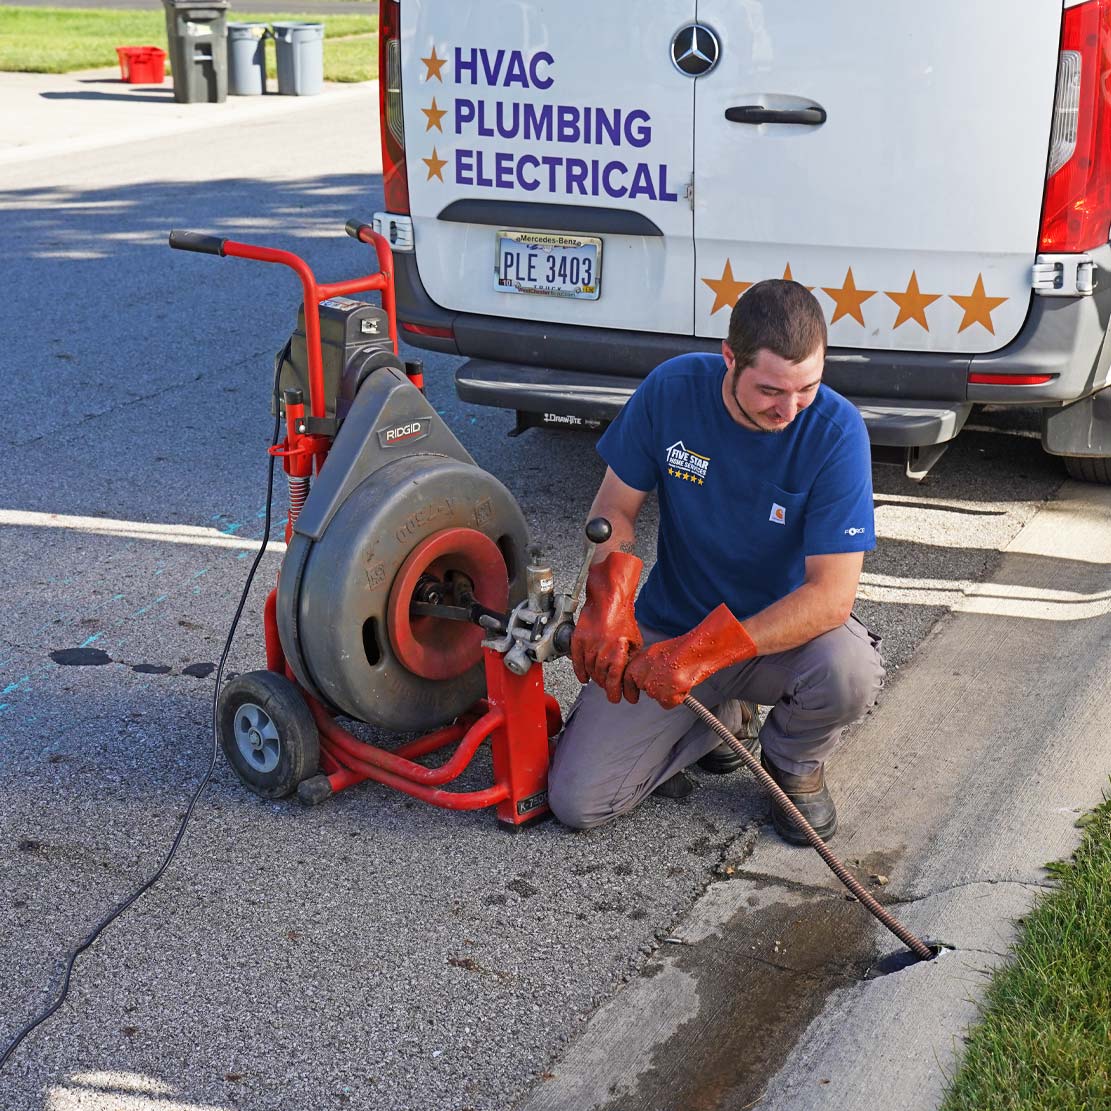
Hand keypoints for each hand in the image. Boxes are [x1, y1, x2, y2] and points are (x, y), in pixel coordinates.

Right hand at [571, 551, 642, 702]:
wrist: (608, 599)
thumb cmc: (623, 618)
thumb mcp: (635, 641)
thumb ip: (631, 660)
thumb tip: (631, 677)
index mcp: (617, 653)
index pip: (614, 682)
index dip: (615, 693)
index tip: (618, 699)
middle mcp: (601, 652)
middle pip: (600, 678)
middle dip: (606, 687)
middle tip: (610, 691)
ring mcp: (588, 646)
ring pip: (589, 671)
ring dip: (595, 679)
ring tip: (600, 681)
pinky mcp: (577, 640)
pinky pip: (576, 662)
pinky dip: (579, 671)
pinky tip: (584, 678)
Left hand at [623, 604, 757, 708]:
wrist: (700, 649)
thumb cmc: (685, 649)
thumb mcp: (659, 652)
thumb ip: (648, 666)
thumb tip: (643, 678)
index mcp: (641, 660)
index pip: (628, 679)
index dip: (630, 689)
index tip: (633, 697)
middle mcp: (644, 673)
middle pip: (646, 689)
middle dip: (656, 688)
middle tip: (671, 678)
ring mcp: (655, 685)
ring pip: (658, 697)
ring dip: (668, 692)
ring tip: (680, 677)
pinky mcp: (666, 695)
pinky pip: (668, 704)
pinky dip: (677, 698)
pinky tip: (684, 684)